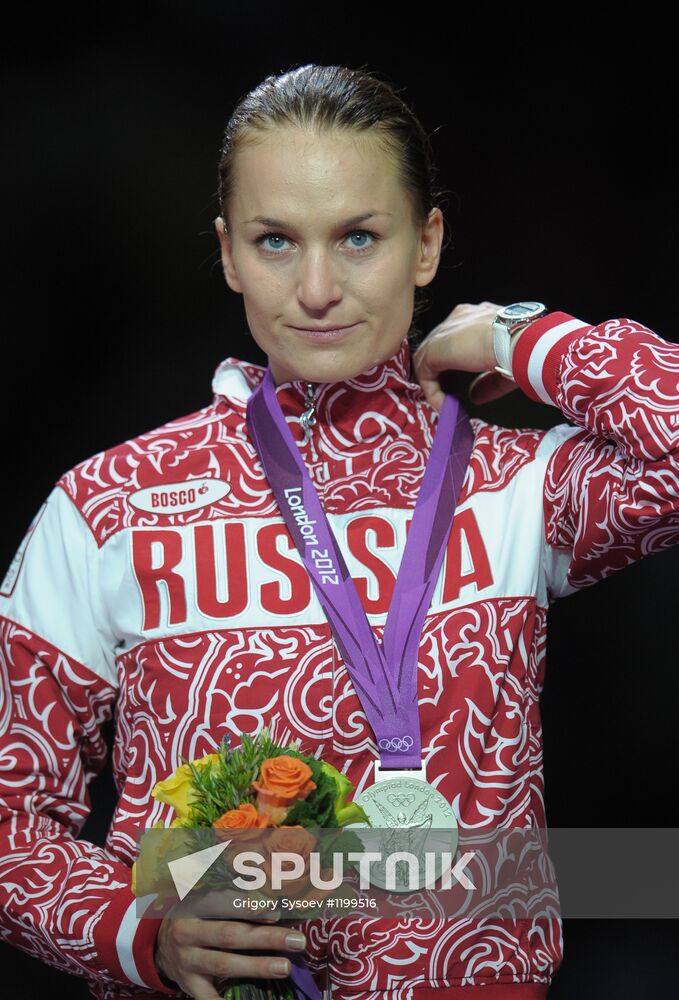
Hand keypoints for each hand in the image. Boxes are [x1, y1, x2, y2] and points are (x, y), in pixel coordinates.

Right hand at [154, 896, 305, 999]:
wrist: (160, 943)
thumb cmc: (195, 915)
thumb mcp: (204, 899)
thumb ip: (232, 899)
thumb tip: (273, 904)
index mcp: (194, 905)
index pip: (223, 903)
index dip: (250, 908)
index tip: (277, 913)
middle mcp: (188, 933)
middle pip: (230, 935)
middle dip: (266, 939)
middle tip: (296, 941)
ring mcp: (187, 961)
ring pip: (224, 964)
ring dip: (257, 966)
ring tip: (284, 967)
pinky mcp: (189, 985)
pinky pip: (209, 998)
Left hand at [412, 301, 518, 410]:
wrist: (520, 340)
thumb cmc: (523, 348)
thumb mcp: (504, 367)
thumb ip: (487, 382)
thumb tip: (475, 397)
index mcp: (477, 317)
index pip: (457, 338)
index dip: (456, 361)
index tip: (461, 382)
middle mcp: (459, 319)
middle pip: (439, 346)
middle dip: (441, 372)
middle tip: (450, 394)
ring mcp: (445, 331)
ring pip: (428, 358)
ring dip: (434, 383)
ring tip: (444, 402)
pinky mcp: (435, 346)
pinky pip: (425, 371)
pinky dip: (431, 390)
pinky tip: (442, 404)